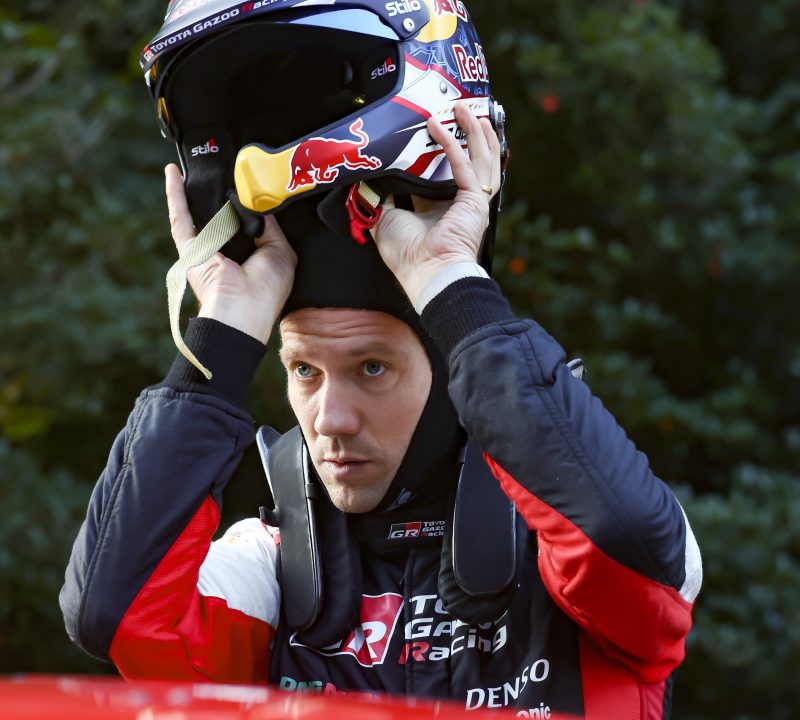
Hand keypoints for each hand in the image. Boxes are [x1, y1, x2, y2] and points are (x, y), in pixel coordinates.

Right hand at [165, 163, 296, 343]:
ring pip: (196, 213)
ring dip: (191, 189)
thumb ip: (269, 225)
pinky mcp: (189, 249)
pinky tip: (172, 172)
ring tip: (192, 162)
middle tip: (219, 166)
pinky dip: (175, 194)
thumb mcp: (281, 250)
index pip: (245, 225)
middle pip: (219, 216)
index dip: (246, 204)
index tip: (246, 181)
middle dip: (218, 193)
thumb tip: (257, 203)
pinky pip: (180, 216)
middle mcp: (227, 253)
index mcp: (250, 257)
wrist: (244, 309)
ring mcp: (205, 251)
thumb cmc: (267, 288)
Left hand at [372, 101, 501, 306]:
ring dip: (474, 131)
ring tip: (466, 107)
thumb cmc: (408, 255)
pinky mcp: (474, 201)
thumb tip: (366, 178)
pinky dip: (453, 144)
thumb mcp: (385, 219)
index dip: (444, 148)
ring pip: (481, 158)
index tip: (436, 125)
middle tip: (460, 108)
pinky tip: (442, 126)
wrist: (426, 273)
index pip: (447, 171)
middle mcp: (459, 202)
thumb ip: (379, 196)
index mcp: (440, 208)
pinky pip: (466, 166)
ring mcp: (472, 201)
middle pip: (472, 159)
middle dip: (469, 132)